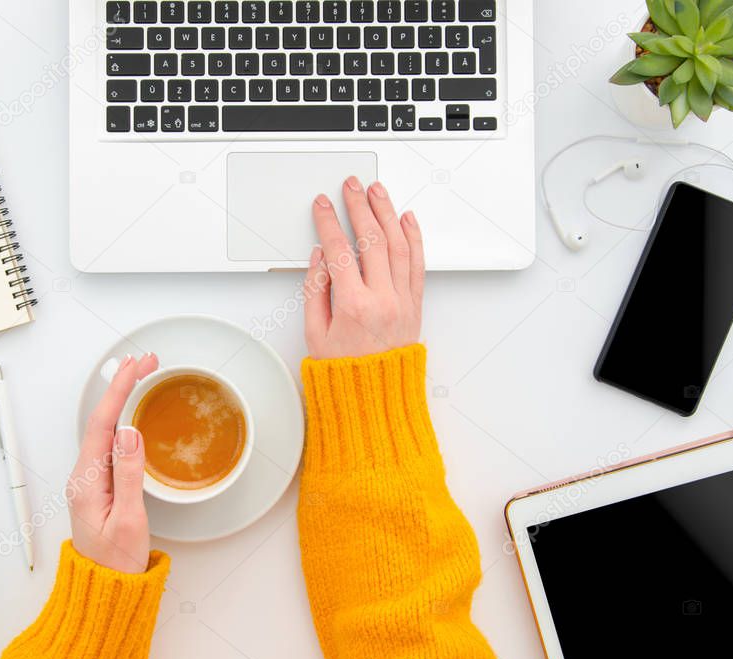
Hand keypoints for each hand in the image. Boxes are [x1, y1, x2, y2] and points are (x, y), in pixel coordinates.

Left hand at [69, 353, 158, 572]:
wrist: (104, 594)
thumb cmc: (116, 564)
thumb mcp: (129, 520)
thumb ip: (129, 475)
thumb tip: (129, 432)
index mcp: (87, 481)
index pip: (103, 423)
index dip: (120, 390)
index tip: (135, 366)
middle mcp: (83, 476)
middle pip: (102, 420)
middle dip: (122, 385)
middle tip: (145, 359)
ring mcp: (90, 481)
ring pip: (105, 429)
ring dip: (122, 399)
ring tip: (139, 374)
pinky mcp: (99, 486)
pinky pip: (108, 443)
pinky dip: (122, 419)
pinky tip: (130, 410)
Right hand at [304, 177, 424, 359]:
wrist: (376, 399)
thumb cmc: (345, 372)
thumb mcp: (315, 334)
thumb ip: (315, 291)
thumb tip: (320, 257)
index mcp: (353, 306)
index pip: (339, 251)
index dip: (328, 222)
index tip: (322, 205)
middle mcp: (382, 299)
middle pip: (372, 240)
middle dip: (360, 207)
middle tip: (352, 186)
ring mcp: (403, 301)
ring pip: (398, 245)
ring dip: (387, 213)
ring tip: (378, 192)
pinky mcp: (415, 305)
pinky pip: (417, 264)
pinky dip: (413, 237)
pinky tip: (406, 219)